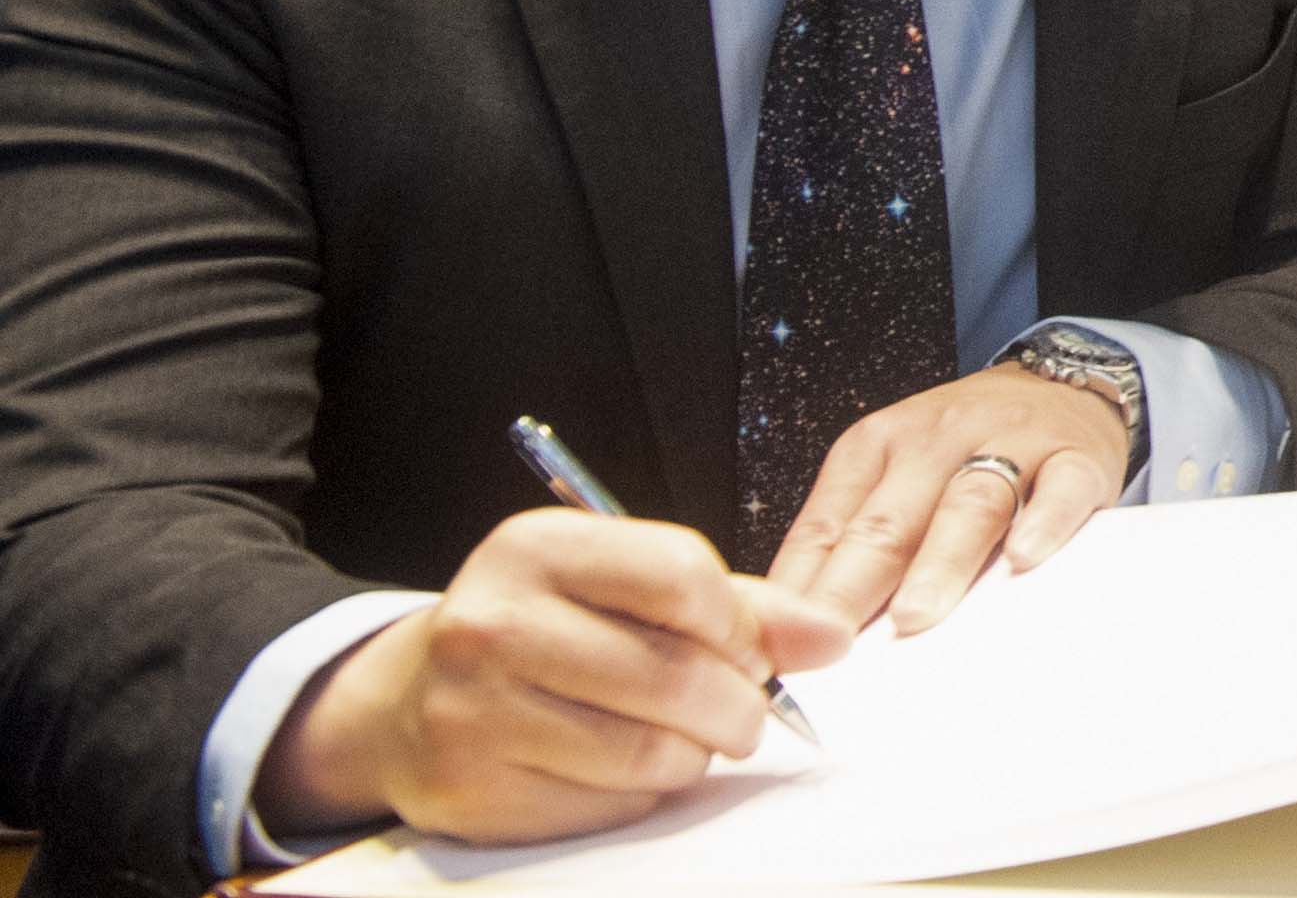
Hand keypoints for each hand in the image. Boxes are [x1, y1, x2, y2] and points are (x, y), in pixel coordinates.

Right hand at [260, 509, 848, 846]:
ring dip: (696, 753)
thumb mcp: (622, 586)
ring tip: (689, 737)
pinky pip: (610, 803)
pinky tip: (624, 767)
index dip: (737, 622)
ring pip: (650, 751)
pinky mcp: (474, 792)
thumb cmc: (543, 632)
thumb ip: (737, 605)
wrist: (406, 704)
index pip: (682, 575)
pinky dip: (644, 793)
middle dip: (737, 703)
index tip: (744, 646)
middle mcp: (492, 624)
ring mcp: (473, 713)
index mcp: (534, 549)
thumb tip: (833, 639)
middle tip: (741, 709)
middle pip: (675, 674)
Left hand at [769, 362, 1132, 637]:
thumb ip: (852, 542)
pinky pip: (1060, 490)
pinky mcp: (1076, 459)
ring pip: (968, 505)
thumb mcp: (892, 475)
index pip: (827, 526)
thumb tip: (806, 631)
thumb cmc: (964, 448)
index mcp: (876, 447)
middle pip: (889, 521)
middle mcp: (936, 440)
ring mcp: (1010, 445)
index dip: (801, 591)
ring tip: (915, 616)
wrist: (1060, 380)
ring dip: (939, 562)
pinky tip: (1025, 557)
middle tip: (833, 643)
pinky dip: (1042, 523)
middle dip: (855, 585)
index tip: (786, 647)